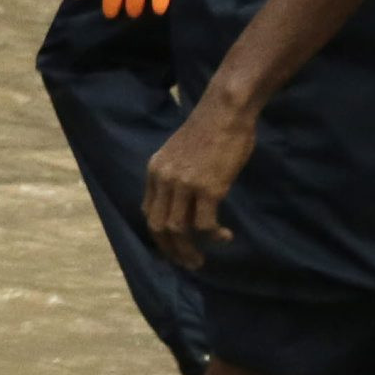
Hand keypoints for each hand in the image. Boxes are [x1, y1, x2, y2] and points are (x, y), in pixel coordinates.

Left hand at [143, 98, 254, 269]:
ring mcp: (184, 185)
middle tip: (187, 263)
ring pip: (178, 230)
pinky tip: (225, 237)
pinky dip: (213, 236)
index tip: (173, 247)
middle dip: (171, 250)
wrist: (225, 111)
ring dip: (189, 250)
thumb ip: (177, 174)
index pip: (149, 212)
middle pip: (158, 226)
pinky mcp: (208, 188)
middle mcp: (163, 180)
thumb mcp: (180, 152)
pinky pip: (204, 225)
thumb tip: (184, 197)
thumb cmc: (210, 129)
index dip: (159, 235)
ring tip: (201, 260)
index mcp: (154, 171)